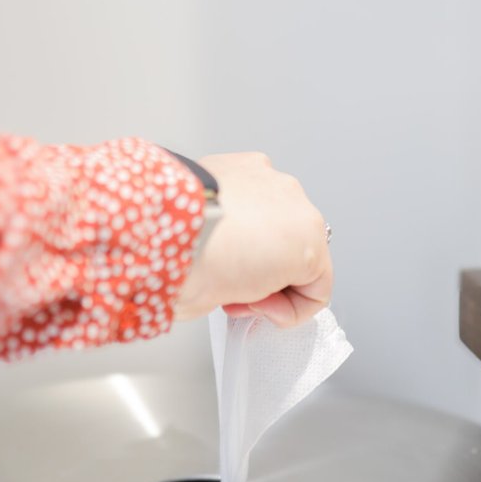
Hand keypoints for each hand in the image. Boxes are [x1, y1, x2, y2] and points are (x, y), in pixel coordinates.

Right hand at [172, 152, 331, 328]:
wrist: (168, 235)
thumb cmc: (164, 232)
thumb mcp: (187, 226)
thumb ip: (213, 233)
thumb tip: (220, 263)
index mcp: (237, 173)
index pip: (255, 216)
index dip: (237, 252)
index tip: (218, 270)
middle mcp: (271, 183)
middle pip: (280, 237)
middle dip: (258, 270)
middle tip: (230, 287)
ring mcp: (297, 210)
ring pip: (300, 261)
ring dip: (273, 288)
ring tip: (239, 296)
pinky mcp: (312, 246)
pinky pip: (315, 289)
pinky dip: (292, 308)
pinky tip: (259, 306)